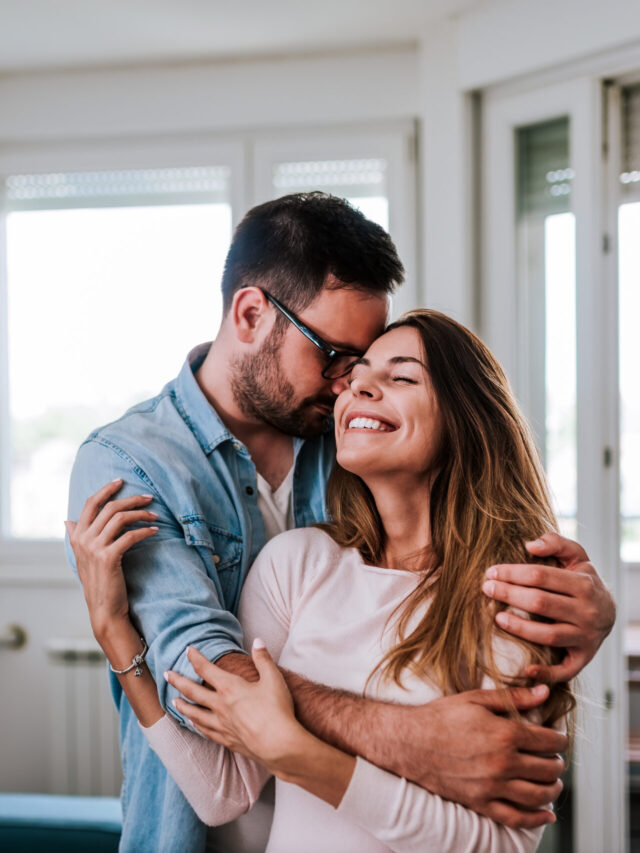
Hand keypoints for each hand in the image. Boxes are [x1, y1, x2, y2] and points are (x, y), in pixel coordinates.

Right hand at [65, 479, 158, 636]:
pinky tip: (155, 531)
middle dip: (131, 499)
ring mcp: (94, 548)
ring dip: (141, 514)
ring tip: (155, 515)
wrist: (104, 608)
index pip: (90, 504)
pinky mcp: (108, 558)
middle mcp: (83, 539)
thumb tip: (67, 520)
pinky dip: (145, 531)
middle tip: (149, 497)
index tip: (121, 481)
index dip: (106, 490)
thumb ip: (76, 537)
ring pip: (120, 518)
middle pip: (109, 507)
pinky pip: (130, 536)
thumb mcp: (82, 557)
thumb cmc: (98, 581)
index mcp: (77, 536)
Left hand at [167, 642, 304, 771]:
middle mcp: (220, 706)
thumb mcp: (273, 678)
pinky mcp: (227, 740)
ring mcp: (221, 725)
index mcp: (229, 688)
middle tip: (167, 674)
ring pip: (195, 714)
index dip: (196, 658)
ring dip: (183, 706)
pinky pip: (206, 731)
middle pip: (193, 691)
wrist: (278, 744)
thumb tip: (257, 641)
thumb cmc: (277, 709)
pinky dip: (196, 726)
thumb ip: (263, 659)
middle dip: (178, 681)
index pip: (206, 669)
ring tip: (174, 702)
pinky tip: (193, 724)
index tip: (188, 650)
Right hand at [398, 685, 565, 828]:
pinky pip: (516, 818)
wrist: (410, 741)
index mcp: (505, 734)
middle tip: (555, 758)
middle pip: (548, 769)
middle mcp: (503, 763)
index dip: (560, 739)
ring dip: (553, 790)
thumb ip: (514, 697)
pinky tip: (546, 814)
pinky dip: (536, 819)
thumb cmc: (442, 716)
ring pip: (538, 795)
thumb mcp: (477, 699)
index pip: (549, 741)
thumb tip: (544, 691)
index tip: (558, 737)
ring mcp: (492, 786)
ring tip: (554, 783)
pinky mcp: (481, 803)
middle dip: (558, 763)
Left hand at [482, 532, 615, 681]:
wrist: (610, 612)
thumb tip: (530, 545)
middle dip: (508, 595)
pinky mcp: (583, 658)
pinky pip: (564, 671)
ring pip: (548, 635)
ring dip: (519, 628)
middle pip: (540, 603)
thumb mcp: (577, 557)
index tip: (491, 571)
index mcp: (583, 584)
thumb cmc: (583, 581)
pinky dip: (546, 674)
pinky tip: (525, 670)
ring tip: (496, 618)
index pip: (540, 576)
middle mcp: (586, 612)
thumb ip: (556, 543)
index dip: (512, 573)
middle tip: (486, 589)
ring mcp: (585, 637)